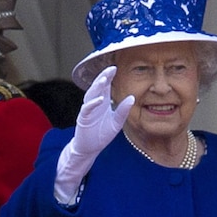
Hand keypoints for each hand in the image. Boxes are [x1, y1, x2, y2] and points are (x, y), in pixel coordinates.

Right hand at [54, 66, 133, 203]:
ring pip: (91, 95)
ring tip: (104, 80)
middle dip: (103, 77)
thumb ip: (123, 111)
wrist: (90, 148)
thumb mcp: (117, 123)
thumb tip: (132, 98)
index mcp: (103, 103)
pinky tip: (100, 99)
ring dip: (97, 87)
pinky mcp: (83, 119)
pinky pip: (87, 109)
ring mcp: (88, 110)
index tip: (115, 67)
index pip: (106, 87)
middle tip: (111, 69)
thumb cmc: (102, 134)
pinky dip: (92, 103)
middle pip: (98, 87)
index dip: (109, 77)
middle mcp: (95, 104)